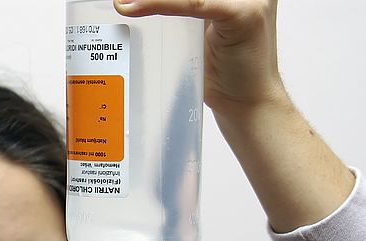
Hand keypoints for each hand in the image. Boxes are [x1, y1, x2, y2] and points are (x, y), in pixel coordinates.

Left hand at [115, 0, 354, 230]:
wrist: (248, 105)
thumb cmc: (225, 72)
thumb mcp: (199, 29)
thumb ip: (182, 10)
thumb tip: (133, 2)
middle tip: (117, 1)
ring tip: (119, 3)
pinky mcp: (245, 14)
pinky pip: (194, 2)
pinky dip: (160, 4)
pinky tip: (130, 7)